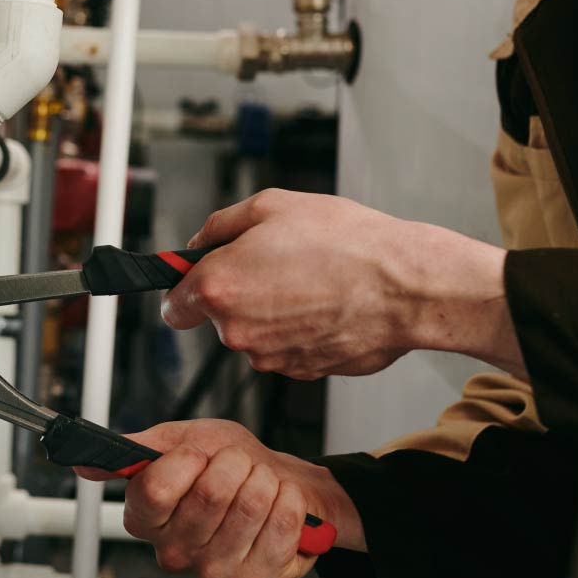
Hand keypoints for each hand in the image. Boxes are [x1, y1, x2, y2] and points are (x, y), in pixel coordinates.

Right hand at [76, 419, 363, 577]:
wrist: (274, 482)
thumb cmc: (227, 463)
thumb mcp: (181, 441)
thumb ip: (137, 451)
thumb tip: (85, 461)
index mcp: (146, 518)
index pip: (155, 490)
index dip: (185, 461)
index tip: (197, 453)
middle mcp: (175, 551)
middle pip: (210, 494)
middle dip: (232, 463)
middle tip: (234, 466)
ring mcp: (215, 570)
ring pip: (249, 503)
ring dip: (262, 479)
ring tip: (256, 483)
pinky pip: (281, 520)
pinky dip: (286, 499)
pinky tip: (276, 502)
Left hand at [162, 189, 524, 379]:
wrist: (404, 286)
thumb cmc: (346, 243)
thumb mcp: (272, 206)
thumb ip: (220, 226)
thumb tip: (200, 242)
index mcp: (220, 286)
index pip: (173, 306)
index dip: (186, 289)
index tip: (200, 279)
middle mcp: (238, 330)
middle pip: (219, 317)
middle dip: (239, 293)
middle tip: (278, 263)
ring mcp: (270, 357)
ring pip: (255, 334)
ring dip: (272, 312)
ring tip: (311, 281)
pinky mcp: (302, 371)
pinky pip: (287, 348)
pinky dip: (299, 329)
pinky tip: (327, 304)